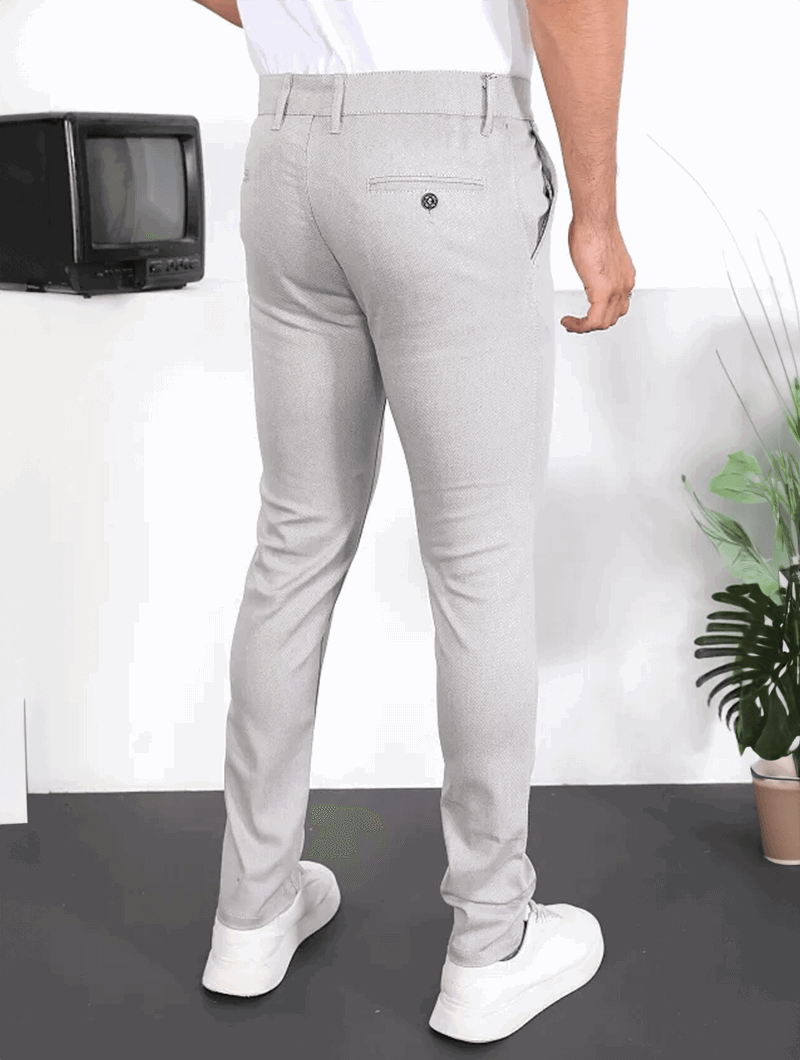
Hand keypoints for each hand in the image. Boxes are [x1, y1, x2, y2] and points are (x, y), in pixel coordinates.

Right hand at [560, 217, 635, 332]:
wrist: (595, 221)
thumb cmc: (595, 229)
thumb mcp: (600, 256)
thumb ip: (598, 270)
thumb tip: (590, 273)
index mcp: (625, 277)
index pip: (619, 306)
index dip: (602, 314)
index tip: (587, 314)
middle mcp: (624, 285)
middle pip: (612, 317)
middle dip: (593, 323)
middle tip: (577, 323)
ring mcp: (616, 290)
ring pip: (604, 323)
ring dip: (585, 327)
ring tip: (571, 323)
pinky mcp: (603, 292)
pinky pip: (593, 321)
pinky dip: (580, 326)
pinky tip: (569, 321)